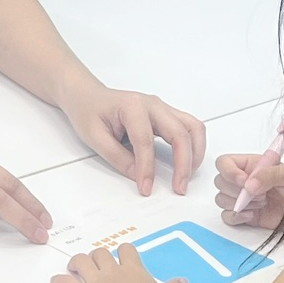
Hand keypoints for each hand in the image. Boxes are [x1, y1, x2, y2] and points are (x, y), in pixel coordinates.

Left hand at [52, 244, 186, 282]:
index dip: (124, 252)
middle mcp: (111, 271)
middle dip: (97, 256)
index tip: (122, 254)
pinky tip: (55, 282)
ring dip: (76, 262)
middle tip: (96, 262)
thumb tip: (184, 282)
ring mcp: (94, 281)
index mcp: (132, 269)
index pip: (127, 251)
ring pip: (81, 262)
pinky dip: (59, 282)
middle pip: (101, 253)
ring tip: (74, 266)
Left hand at [59, 84, 205, 195]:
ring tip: (188, 176)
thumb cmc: (88, 110)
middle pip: (179, 132)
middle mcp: (152, 104)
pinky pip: (189, 128)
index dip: (147, 168)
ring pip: (193, 127)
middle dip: (183, 163)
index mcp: (132, 106)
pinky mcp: (166, 115)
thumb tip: (138, 175)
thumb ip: (117, 157)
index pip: (145, 141)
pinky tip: (187, 162)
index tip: (146, 187)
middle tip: (179, 187)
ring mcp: (162, 108)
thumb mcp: (94, 136)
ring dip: (196, 152)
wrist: (87, 95)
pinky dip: (193, 145)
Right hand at [213, 153, 283, 231]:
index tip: (244, 182)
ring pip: (221, 199)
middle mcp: (246, 181)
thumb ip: (269, 174)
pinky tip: (251, 215)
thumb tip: (248, 185)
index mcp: (253, 165)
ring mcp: (246, 199)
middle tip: (259, 194)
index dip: (229, 172)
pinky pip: (228, 217)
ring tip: (261, 204)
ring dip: (237, 203)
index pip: (225, 163)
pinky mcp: (249, 216)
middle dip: (234, 190)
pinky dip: (235, 217)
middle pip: (220, 182)